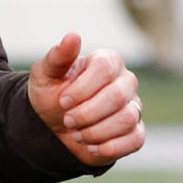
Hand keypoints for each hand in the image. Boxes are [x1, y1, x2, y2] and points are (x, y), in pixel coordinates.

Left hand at [27, 32, 145, 166]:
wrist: (53, 127)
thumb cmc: (51, 94)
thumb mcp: (46, 74)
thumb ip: (58, 56)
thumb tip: (73, 36)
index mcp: (107, 61)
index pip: (105, 68)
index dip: (83, 88)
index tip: (63, 101)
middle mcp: (126, 81)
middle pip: (117, 96)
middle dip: (87, 113)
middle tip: (67, 120)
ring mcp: (133, 106)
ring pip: (126, 119)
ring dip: (95, 131)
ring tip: (77, 133)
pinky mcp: (135, 131)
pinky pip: (135, 140)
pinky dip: (110, 147)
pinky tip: (91, 146)